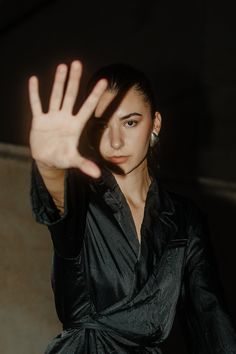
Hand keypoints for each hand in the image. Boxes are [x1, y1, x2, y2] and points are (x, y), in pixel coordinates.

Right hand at [29, 60, 106, 177]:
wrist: (47, 160)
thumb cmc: (63, 158)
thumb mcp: (73, 161)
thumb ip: (85, 165)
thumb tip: (97, 174)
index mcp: (76, 126)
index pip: (87, 107)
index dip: (94, 95)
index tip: (103, 81)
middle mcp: (65, 118)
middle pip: (71, 96)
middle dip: (74, 80)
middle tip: (77, 63)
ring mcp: (52, 118)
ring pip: (55, 96)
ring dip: (58, 82)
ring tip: (62, 66)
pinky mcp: (39, 121)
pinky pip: (36, 105)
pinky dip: (34, 93)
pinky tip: (34, 79)